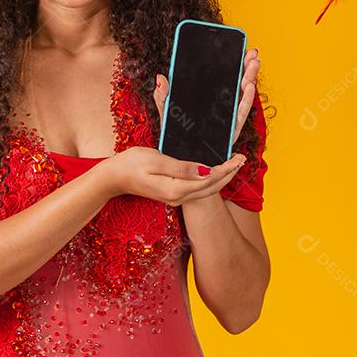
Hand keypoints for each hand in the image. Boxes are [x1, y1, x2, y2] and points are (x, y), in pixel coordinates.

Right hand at [98, 146, 245, 204]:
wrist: (113, 178)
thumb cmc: (130, 164)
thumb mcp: (155, 160)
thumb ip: (181, 167)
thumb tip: (205, 171)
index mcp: (176, 190)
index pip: (209, 180)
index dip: (226, 169)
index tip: (239, 158)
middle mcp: (178, 198)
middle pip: (211, 188)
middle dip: (229, 174)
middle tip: (243, 159)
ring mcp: (175, 199)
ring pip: (206, 190)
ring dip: (222, 177)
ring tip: (235, 164)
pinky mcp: (172, 195)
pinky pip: (198, 189)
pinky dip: (210, 180)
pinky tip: (215, 172)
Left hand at [154, 47, 259, 149]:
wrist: (180, 156)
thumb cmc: (176, 132)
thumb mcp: (166, 109)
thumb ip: (163, 94)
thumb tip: (160, 77)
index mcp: (210, 99)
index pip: (224, 78)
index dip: (234, 64)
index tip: (242, 50)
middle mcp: (222, 107)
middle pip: (237, 83)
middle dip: (246, 67)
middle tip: (252, 53)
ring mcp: (227, 118)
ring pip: (241, 96)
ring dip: (249, 78)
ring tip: (253, 64)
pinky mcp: (229, 130)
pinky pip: (239, 114)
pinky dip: (246, 100)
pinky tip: (249, 86)